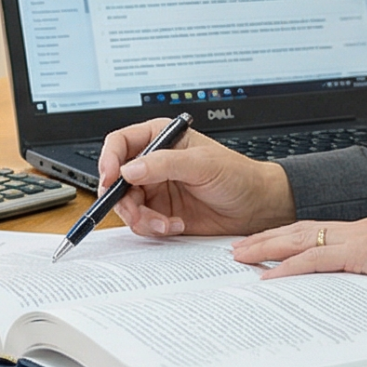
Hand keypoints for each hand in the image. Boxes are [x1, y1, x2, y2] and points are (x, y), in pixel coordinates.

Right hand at [96, 120, 295, 237]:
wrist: (257, 208)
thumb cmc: (238, 176)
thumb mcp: (202, 164)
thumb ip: (164, 164)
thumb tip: (129, 169)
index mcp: (160, 139)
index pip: (120, 143)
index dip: (109, 160)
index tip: (111, 179)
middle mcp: (153, 163)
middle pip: (116, 179)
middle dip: (123, 199)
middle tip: (137, 212)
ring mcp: (155, 189)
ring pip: (126, 205)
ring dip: (141, 218)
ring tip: (164, 223)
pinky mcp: (161, 213)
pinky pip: (141, 223)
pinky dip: (153, 228)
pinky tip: (174, 226)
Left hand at [232, 218, 366, 291]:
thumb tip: (350, 297)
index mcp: (360, 234)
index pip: (313, 232)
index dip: (285, 238)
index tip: (262, 245)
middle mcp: (353, 231)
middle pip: (298, 230)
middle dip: (266, 238)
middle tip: (237, 248)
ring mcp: (355, 239)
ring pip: (299, 240)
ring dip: (267, 247)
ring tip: (241, 256)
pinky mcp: (359, 253)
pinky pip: (316, 260)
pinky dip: (289, 268)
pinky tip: (270, 276)